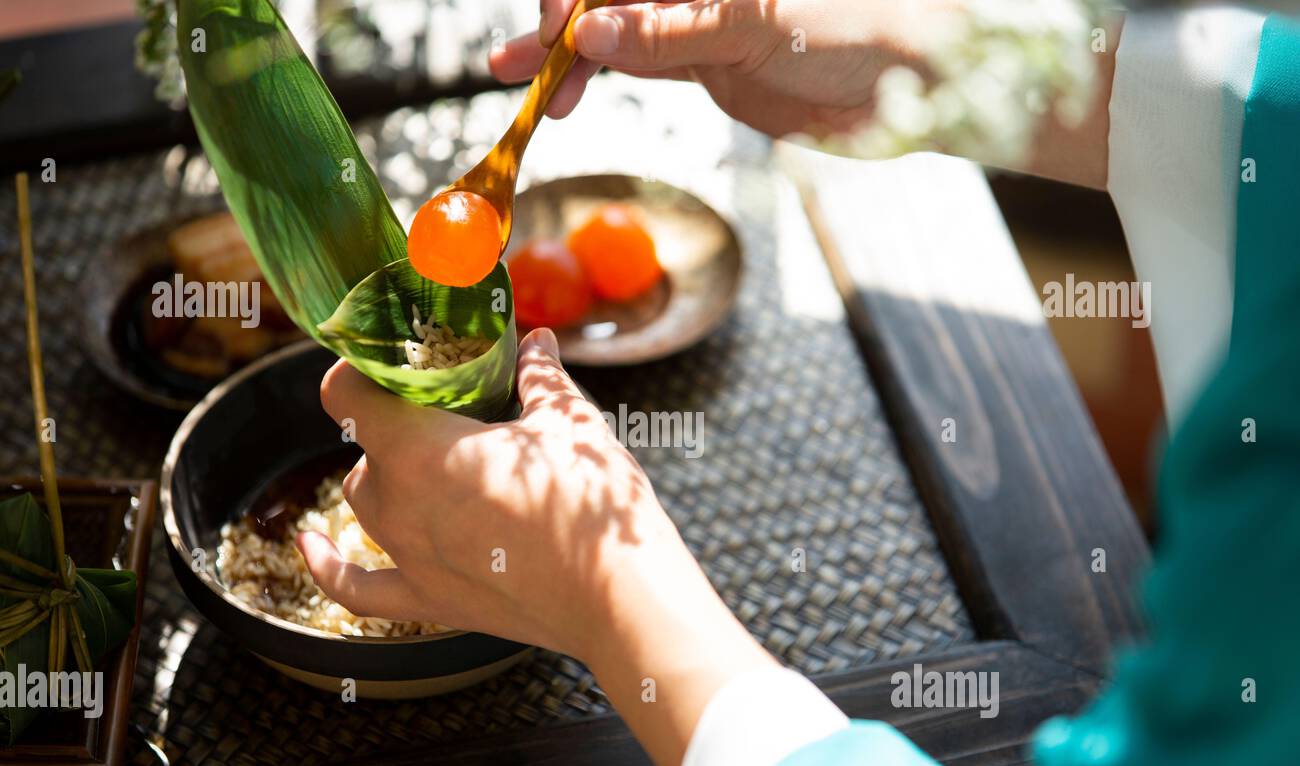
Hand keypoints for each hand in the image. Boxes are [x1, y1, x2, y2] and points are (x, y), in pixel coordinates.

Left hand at [299, 330, 717, 659]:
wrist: (620, 598)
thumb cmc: (593, 502)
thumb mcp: (570, 422)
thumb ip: (540, 376)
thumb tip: (535, 341)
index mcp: (419, 450)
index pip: (347, 393)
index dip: (359, 369)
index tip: (390, 359)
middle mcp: (398, 504)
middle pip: (366, 447)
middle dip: (398, 424)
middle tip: (451, 412)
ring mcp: (408, 556)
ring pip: (366, 500)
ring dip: (389, 475)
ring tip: (435, 463)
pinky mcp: (428, 599)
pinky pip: (356, 587)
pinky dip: (328, 565)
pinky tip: (310, 545)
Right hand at [490, 0, 947, 137]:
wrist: (912, 84)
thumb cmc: (860, 25)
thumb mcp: (758, 24)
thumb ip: (672, 33)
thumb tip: (593, 37)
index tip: (558, 29)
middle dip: (562, 21)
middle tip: (531, 63)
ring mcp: (697, 15)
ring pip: (615, 27)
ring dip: (564, 52)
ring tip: (513, 75)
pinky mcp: (704, 59)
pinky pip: (637, 61)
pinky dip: (597, 75)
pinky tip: (558, 88)